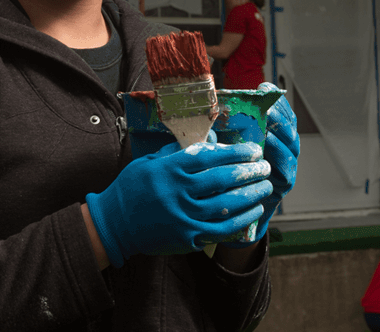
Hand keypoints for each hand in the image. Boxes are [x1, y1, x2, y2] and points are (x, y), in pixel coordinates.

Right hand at [85, 141, 270, 267]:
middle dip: (249, 172)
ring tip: (265, 187)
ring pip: (227, 205)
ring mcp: (183, 217)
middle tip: (264, 166)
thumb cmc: (132, 189)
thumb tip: (208, 143)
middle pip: (223, 180)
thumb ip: (177, 153)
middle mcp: (178, 192)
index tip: (253, 149)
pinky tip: (253, 211)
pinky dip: (241, 219)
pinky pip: (221, 229)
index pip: (210, 157)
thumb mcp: (149, 162)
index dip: (236, 153)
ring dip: (250, 195)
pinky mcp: (187, 237)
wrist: (113, 224)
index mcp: (170, 169)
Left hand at [221, 82, 298, 247]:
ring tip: (270, 124)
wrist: (227, 216)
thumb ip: (221, 134)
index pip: (277, 114)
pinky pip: (287, 171)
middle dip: (280, 114)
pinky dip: (280, 159)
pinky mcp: (283, 186)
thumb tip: (208, 115)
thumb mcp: (221, 152)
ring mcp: (285, 168)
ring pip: (291, 147)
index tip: (263, 87)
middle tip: (269, 105)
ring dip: (282, 134)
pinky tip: (270, 150)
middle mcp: (280, 151)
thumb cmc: (222, 179)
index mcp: (268, 137)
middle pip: (288, 127)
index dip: (272, 99)